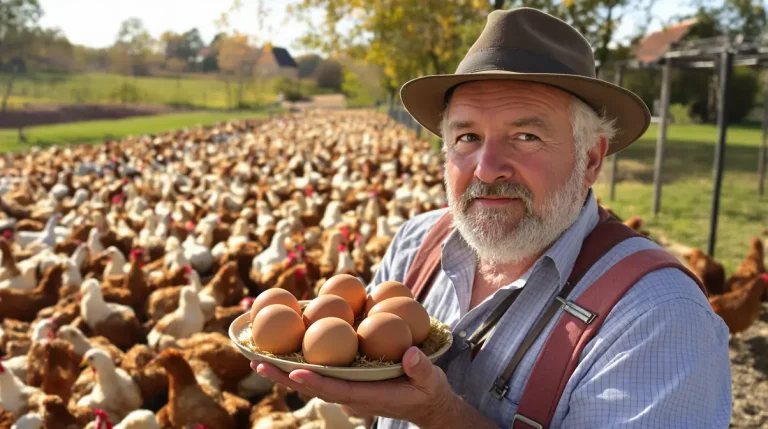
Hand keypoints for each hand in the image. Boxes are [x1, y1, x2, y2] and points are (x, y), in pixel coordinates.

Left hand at [251, 346, 457, 427]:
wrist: (427, 406)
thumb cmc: (429, 392)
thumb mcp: (431, 381)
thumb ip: (421, 369)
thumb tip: (410, 352)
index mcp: (368, 396)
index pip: (336, 390)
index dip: (315, 381)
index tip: (295, 371)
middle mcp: (352, 394)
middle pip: (312, 387)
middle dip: (285, 376)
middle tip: (258, 362)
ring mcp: (347, 389)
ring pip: (311, 381)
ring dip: (284, 371)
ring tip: (258, 358)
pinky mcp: (348, 381)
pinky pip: (320, 374)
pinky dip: (300, 364)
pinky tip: (285, 352)